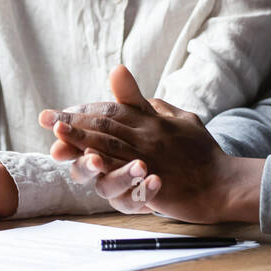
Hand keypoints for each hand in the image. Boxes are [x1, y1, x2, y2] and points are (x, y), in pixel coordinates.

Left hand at [39, 65, 262, 223]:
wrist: (223, 184)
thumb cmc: (203, 152)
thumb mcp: (181, 118)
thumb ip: (153, 104)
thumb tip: (130, 86)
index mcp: (153, 121)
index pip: (112, 110)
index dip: (84, 109)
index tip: (60, 111)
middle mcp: (149, 136)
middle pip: (106, 126)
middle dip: (73, 121)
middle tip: (46, 118)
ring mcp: (151, 159)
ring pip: (110, 146)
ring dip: (81, 140)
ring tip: (57, 137)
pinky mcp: (154, 182)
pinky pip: (125, 173)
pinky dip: (104, 166)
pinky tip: (85, 164)